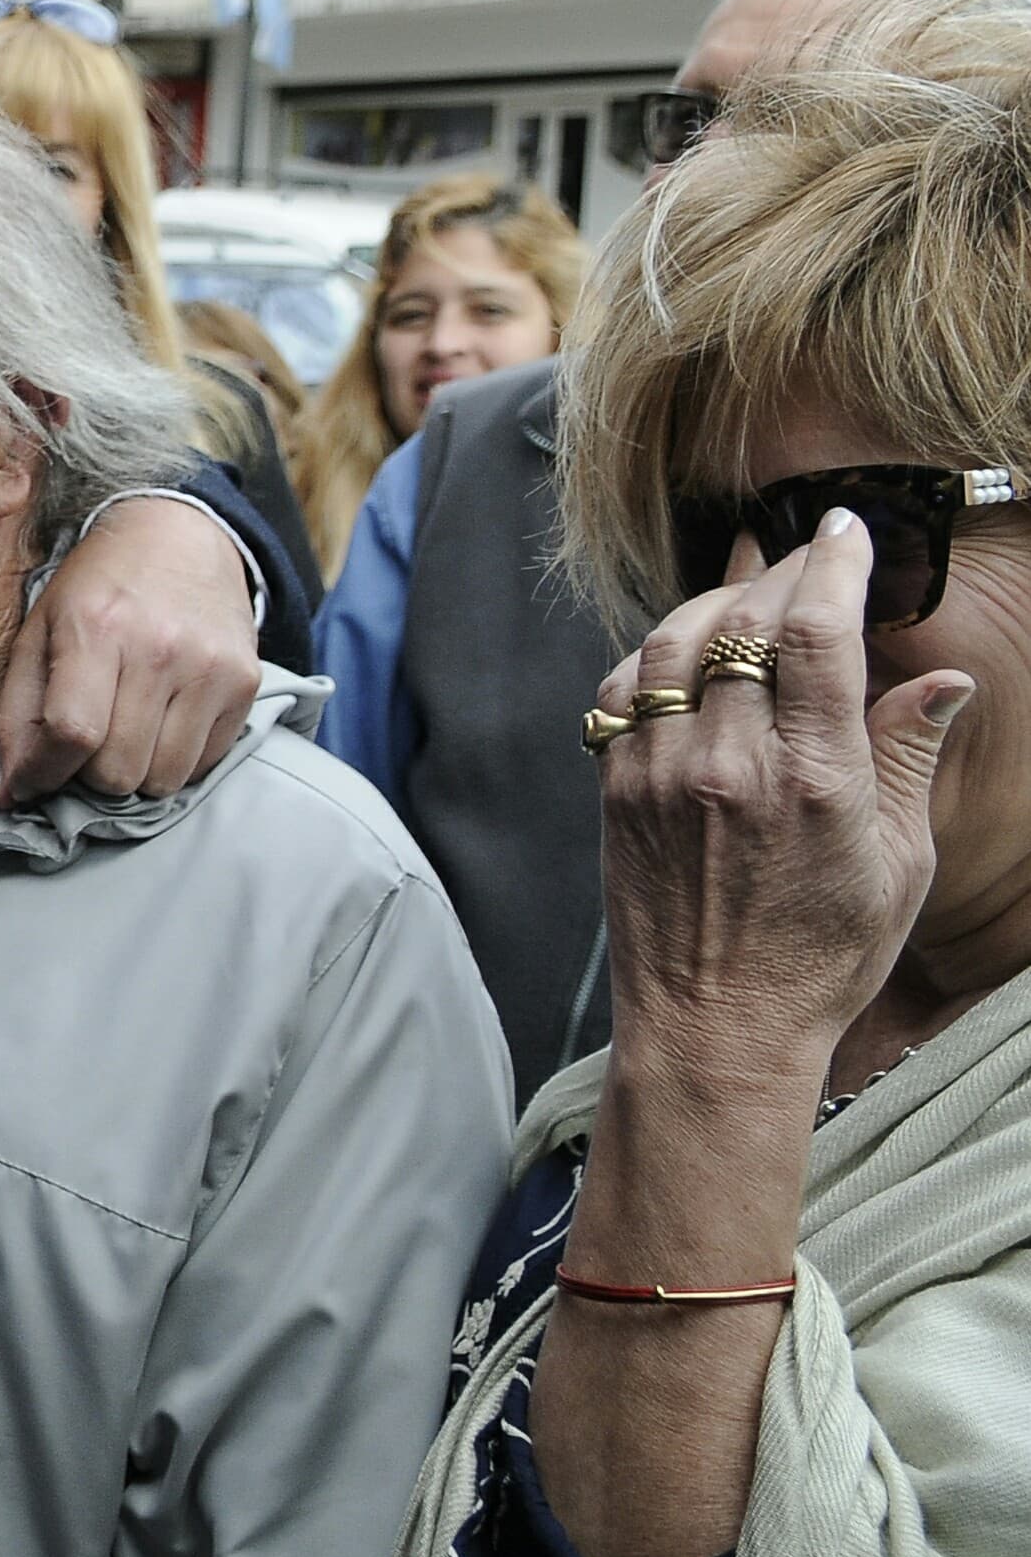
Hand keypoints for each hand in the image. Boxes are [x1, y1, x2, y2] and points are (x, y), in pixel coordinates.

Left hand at [0, 494, 263, 803]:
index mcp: (96, 629)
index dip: (46, 774)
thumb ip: (15, 717)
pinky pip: (205, 764)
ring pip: (163, 779)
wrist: (178, 536)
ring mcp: (210, 668)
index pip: (73, 734)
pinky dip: (175, 759)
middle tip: (85, 745)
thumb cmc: (95, 589)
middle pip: (118, 771)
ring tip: (124, 731)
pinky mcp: (246, 682)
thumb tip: (9, 795)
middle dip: (90, 774)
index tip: (34, 781)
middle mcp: (160, 649)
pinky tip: (162, 721)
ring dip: (135, 772)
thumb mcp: (36, 634)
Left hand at [596, 509, 964, 1088]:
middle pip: (744, 622)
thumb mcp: (898, 862)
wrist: (713, 1028)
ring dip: (713, 602)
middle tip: (808, 555)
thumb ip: (908, 755)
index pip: (815, 631)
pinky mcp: (614, 790)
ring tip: (751, 593)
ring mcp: (660, 773)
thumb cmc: (822, 955)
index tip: (846, 528)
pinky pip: (623, 690)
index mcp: (814, 778)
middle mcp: (729, 764)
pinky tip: (688, 654)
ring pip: (672, 643)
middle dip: (781, 571)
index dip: (831, 562)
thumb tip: (942, 678)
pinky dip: (655, 655)